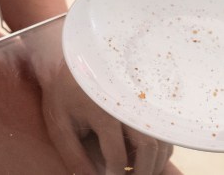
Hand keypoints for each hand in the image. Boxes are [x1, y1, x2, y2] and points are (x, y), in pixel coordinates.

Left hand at [37, 63, 172, 174]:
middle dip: (142, 172)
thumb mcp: (60, 125)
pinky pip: (164, 132)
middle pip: (148, 147)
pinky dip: (159, 150)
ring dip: (154, 164)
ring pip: (161, 140)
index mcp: (103, 111)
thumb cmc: (65, 94)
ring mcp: (143, 99)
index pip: (117, 156)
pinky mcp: (150, 99)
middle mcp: (128, 103)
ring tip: (136, 172)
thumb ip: (74, 156)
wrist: (77, 59)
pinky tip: (141, 157)